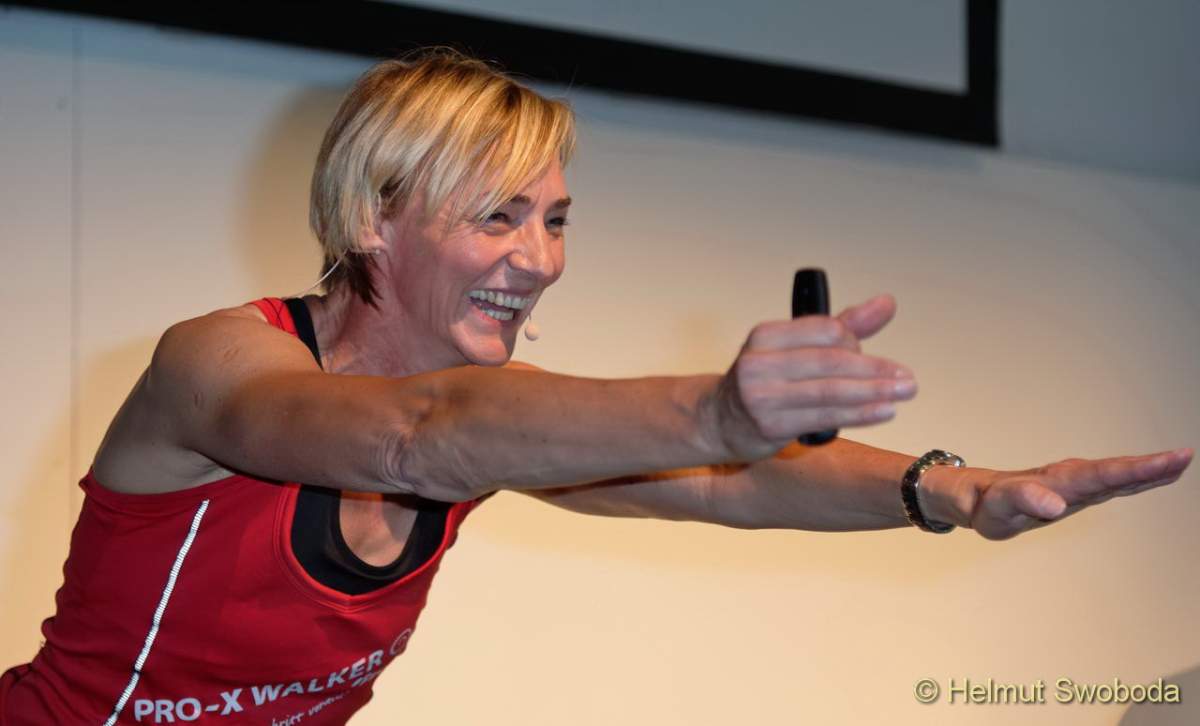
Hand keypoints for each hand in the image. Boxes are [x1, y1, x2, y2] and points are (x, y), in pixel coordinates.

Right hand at [710, 294, 916, 461]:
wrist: (721, 421)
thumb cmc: (767, 382)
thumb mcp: (796, 349)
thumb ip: (843, 327)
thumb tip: (886, 304)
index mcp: (766, 335)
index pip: (825, 330)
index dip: (855, 341)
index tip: (871, 358)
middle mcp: (760, 362)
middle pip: (831, 361)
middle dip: (875, 369)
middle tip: (907, 378)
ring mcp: (762, 395)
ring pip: (831, 391)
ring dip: (874, 392)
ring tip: (904, 393)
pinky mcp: (770, 425)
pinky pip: (825, 417)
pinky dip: (859, 414)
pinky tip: (883, 411)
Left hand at [951, 448, 1193, 539]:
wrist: (975, 498)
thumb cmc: (985, 504)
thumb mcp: (999, 507)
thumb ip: (1023, 501)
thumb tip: (1055, 505)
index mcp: (1058, 481)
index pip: (1104, 474)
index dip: (1138, 469)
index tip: (1170, 460)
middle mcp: (1070, 479)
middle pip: (1116, 471)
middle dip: (1151, 466)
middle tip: (1186, 455)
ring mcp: (1075, 484)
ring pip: (1117, 475)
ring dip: (1149, 469)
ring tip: (1181, 461)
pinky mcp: (1075, 491)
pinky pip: (1112, 482)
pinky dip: (1137, 478)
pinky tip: (1157, 475)